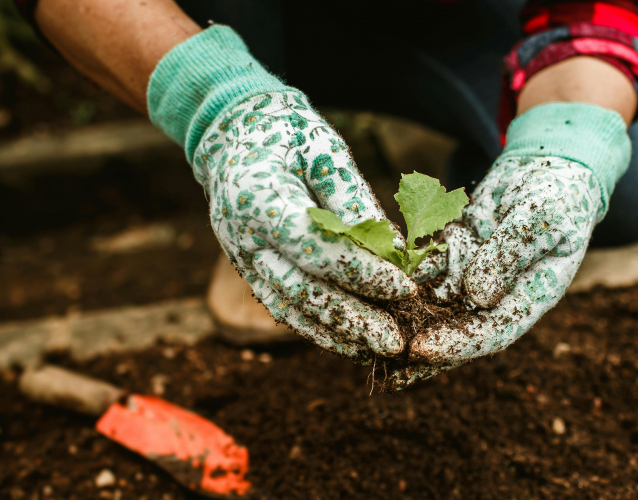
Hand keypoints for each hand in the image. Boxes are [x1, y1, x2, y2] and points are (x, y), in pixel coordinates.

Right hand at [196, 90, 415, 360]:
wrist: (233, 134)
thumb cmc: (286, 134)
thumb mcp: (323, 149)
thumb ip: (352, 198)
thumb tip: (393, 248)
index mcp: (258, 201)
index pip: (314, 248)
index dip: (361, 272)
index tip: (404, 287)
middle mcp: (243, 238)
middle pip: (300, 290)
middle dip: (352, 318)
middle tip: (395, 340)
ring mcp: (242, 259)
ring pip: (290, 308)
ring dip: (337, 333)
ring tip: (379, 348)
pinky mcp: (249, 271)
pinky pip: (283, 308)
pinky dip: (318, 328)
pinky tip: (352, 342)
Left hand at [393, 103, 630, 385]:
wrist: (549, 166)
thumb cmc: (558, 193)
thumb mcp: (541, 219)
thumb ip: (510, 254)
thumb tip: (478, 296)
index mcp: (531, 298)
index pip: (491, 332)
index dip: (456, 345)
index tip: (420, 349)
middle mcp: (499, 296)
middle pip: (456, 330)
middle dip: (417, 345)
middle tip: (377, 355)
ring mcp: (473, 276)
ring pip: (434, 305)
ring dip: (400, 318)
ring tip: (362, 329)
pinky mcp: (454, 254)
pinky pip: (422, 271)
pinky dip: (397, 279)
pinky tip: (366, 283)